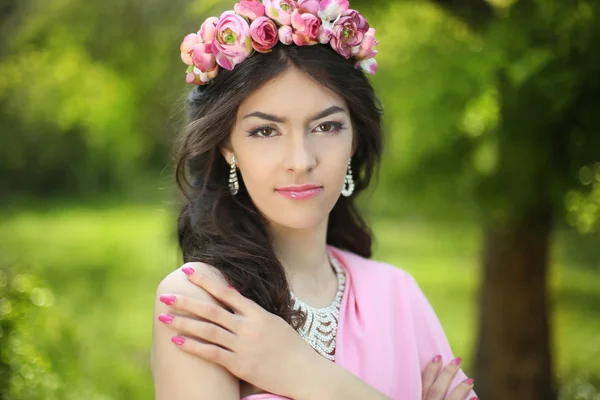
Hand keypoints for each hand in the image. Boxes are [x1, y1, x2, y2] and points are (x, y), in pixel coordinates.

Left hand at [157, 265, 317, 398]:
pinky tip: (176, 341)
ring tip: (163, 317)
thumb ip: (253, 312)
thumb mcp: (274, 322)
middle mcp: (248, 327)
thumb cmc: (291, 347)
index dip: (206, 281)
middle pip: (211, 310)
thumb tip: (234, 297)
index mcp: (258, 313)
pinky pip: (211, 353)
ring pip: (207, 331)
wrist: (304, 372)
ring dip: (183, 323)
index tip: (188, 271)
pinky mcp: (239, 365)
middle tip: (165, 295)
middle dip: (186, 301)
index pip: (227, 292)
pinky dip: (193, 346)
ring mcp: (243, 346)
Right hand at [422, 355, 477, 399]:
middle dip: (447, 374)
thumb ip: (420, 394)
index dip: (431, 370)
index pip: (424, 383)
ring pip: (451, 399)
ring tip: (470, 380)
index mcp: (419, 399)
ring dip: (461, 389)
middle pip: (437, 389)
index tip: (438, 356)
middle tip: (458, 360)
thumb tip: (430, 380)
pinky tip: (475, 397)